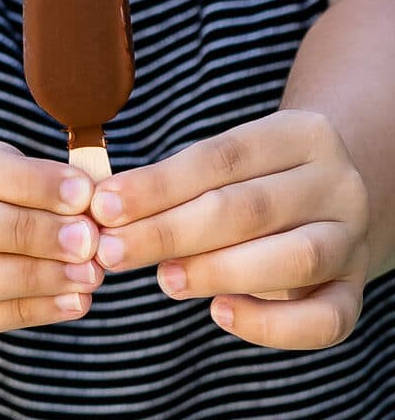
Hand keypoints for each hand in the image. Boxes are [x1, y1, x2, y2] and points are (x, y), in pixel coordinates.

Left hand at [90, 110, 369, 349]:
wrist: (339, 191)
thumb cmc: (262, 174)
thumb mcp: (233, 158)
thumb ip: (180, 179)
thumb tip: (106, 207)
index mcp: (301, 134)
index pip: (223, 157)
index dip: (159, 184)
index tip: (104, 205)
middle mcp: (334, 182)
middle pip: (250, 207)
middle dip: (171, 231)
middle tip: (114, 251)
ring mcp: (351, 238)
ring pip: (293, 257)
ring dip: (217, 270)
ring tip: (163, 280)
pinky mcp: (355, 289)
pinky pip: (327, 319)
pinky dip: (272, 325)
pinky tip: (220, 313)